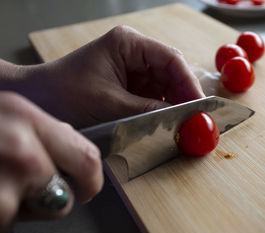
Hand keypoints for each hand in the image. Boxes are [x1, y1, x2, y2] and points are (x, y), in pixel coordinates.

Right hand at [0, 92, 102, 232]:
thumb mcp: (4, 116)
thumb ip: (39, 130)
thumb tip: (69, 149)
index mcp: (25, 116)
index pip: (87, 155)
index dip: (91, 179)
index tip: (89, 187)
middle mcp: (22, 146)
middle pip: (70, 189)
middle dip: (59, 197)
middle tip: (33, 192)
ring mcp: (8, 177)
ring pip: (46, 211)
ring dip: (23, 207)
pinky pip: (12, 223)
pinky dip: (2, 217)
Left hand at [14, 25, 204, 127]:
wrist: (36, 102)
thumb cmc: (63, 94)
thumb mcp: (109, 104)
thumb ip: (149, 112)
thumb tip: (183, 120)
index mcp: (129, 44)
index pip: (171, 60)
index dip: (189, 84)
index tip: (200, 108)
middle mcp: (134, 55)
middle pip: (172, 76)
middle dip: (183, 99)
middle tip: (194, 123)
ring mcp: (132, 73)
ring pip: (166, 90)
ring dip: (174, 109)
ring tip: (182, 128)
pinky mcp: (129, 90)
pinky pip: (154, 101)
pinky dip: (161, 114)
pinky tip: (166, 127)